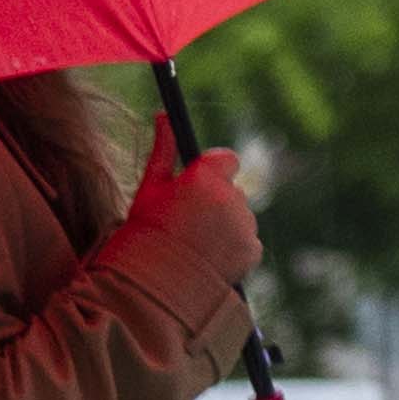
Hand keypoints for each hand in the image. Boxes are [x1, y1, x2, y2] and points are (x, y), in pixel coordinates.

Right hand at [114, 144, 261, 296]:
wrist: (155, 284)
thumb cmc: (145, 233)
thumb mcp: (149, 188)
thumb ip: (163, 149)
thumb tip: (163, 115)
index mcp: (206, 176)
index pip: (227, 159)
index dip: (213, 172)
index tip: (198, 185)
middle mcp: (231, 196)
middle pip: (232, 191)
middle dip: (216, 201)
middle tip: (189, 223)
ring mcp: (245, 224)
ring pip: (240, 217)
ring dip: (225, 225)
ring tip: (196, 245)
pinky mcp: (253, 249)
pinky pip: (246, 241)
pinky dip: (233, 248)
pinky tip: (209, 259)